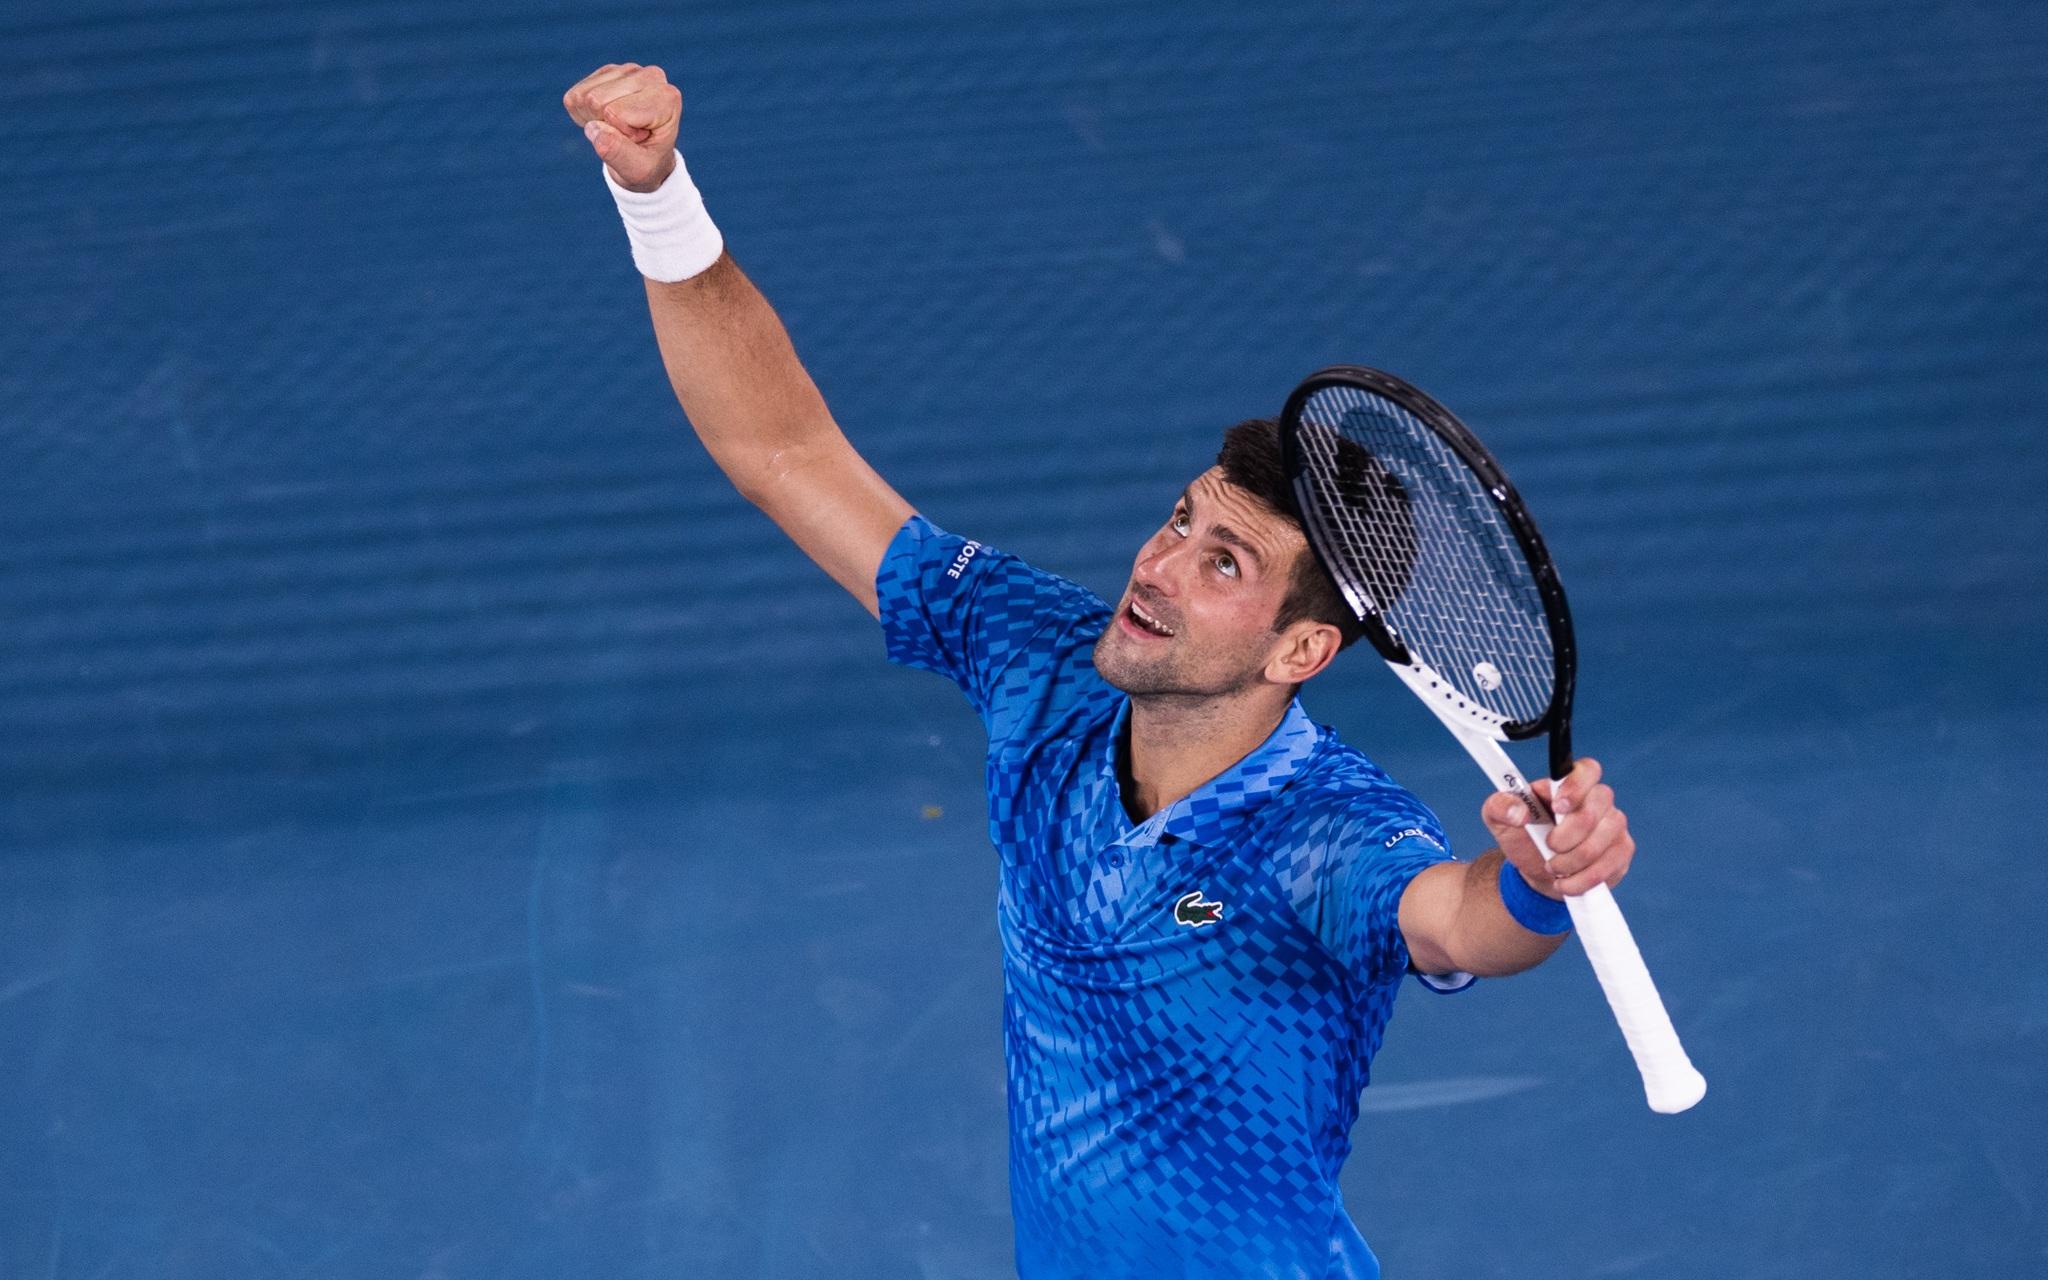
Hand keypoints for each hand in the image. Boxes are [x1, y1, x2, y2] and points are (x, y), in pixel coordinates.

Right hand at [563, 63, 681, 192]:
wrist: (646, 155)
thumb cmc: (647, 162)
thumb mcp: (638, 169)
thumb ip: (618, 153)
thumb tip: (593, 128)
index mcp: (666, 97)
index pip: (616, 112)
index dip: (622, 133)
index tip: (641, 138)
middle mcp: (650, 76)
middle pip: (596, 100)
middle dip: (605, 124)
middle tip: (627, 133)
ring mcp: (627, 70)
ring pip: (583, 97)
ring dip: (594, 119)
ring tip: (619, 126)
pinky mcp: (608, 72)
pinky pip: (575, 96)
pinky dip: (584, 114)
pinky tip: (606, 118)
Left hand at [1480, 757, 1632, 898]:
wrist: (1538, 872)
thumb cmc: (1524, 837)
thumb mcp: (1499, 819)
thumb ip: (1500, 806)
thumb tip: (1518, 812)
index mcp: (1568, 783)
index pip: (1588, 770)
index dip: (1576, 787)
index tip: (1557, 807)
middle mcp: (1597, 800)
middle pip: (1596, 809)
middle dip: (1567, 836)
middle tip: (1548, 846)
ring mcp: (1613, 825)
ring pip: (1601, 841)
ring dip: (1571, 861)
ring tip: (1552, 868)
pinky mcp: (1621, 851)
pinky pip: (1609, 865)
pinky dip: (1582, 879)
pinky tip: (1566, 882)